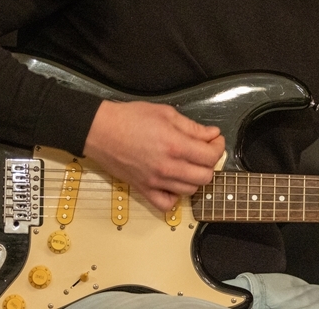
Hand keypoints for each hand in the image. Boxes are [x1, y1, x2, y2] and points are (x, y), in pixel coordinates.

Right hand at [83, 99, 224, 211]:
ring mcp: (156, 181)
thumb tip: (211, 134)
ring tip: (189, 165)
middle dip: (210, 164)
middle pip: (205, 176)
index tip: (214, 141)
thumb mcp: (166, 114)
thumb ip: (192, 127)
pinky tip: (173, 183)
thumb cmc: (129, 118)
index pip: (210, 156)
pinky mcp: (143, 189)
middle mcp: (168, 167)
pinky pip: (166, 205)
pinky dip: (174, 197)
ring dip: (194, 179)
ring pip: (190, 191)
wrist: (100, 130)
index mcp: (175, 145)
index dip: (218, 147)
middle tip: (204, 152)